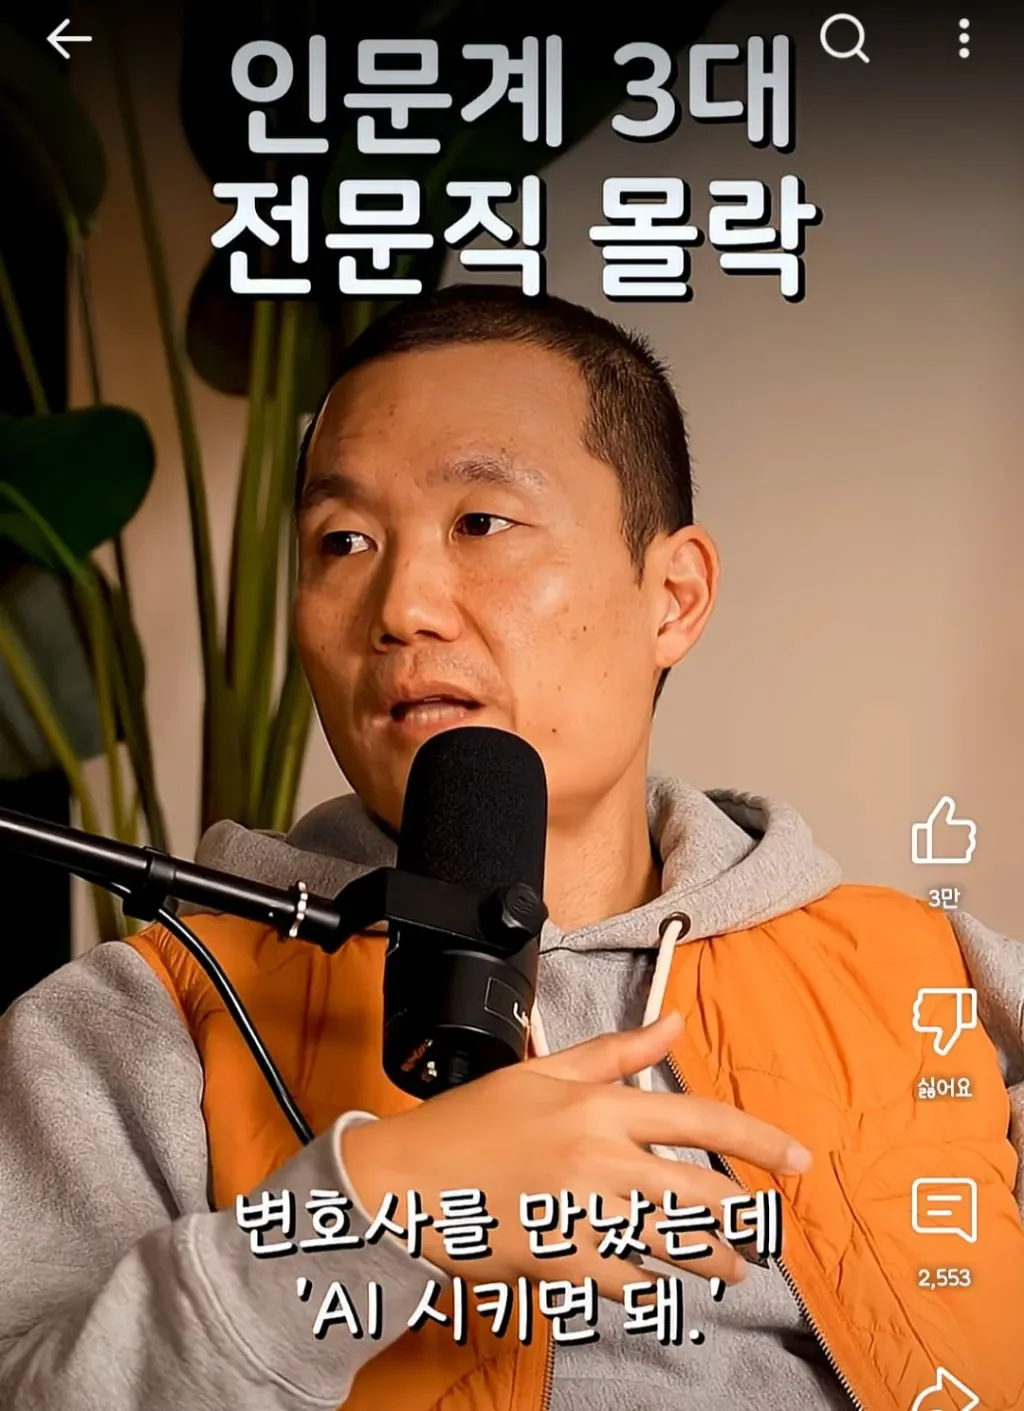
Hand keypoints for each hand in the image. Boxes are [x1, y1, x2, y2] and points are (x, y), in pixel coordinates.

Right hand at [341, 1011, 811, 1300]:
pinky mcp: (564, 1259)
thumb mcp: (543, 1073)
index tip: (796, 1160)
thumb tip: (672, 1024)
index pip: (699, 1119)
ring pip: (675, 1245)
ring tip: (727, 1269)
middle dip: (742, 1222)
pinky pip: (630, 1282)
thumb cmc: (469, 1124)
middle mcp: (602, 1159)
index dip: (758, 1142)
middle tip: (758, 1237)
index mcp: (599, 1107)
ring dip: (711, 1262)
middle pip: (701, 1194)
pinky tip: (658, 1285)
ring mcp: (584, 1213)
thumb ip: (615, 1052)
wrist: (404, 1181)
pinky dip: (651, 1286)